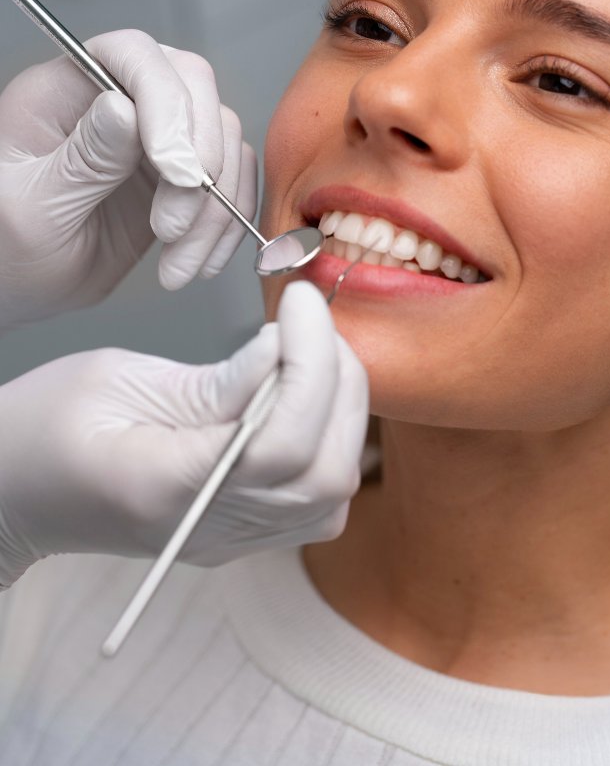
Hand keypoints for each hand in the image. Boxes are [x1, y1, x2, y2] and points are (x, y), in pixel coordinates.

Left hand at [0, 30, 255, 329]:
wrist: (23, 291)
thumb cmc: (6, 247)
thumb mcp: (31, 208)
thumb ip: (82, 158)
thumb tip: (126, 108)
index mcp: (65, 90)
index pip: (134, 57)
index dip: (167, 104)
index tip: (176, 171)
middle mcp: (118, 102)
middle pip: (195, 91)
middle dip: (199, 164)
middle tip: (172, 227)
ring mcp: (154, 140)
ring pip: (222, 142)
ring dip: (215, 209)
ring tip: (178, 260)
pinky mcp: (181, 180)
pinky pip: (231, 184)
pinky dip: (227, 225)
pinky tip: (198, 262)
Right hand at [0, 282, 367, 586]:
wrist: (16, 489)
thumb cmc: (44, 428)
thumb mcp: (115, 380)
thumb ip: (212, 380)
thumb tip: (286, 352)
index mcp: (162, 488)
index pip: (276, 444)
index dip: (308, 366)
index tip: (302, 304)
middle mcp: (207, 527)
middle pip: (320, 475)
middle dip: (335, 383)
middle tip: (312, 319)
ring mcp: (229, 539)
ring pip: (330, 492)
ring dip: (342, 409)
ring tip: (313, 349)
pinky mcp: (242, 531)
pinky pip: (315, 498)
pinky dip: (332, 436)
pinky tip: (308, 390)